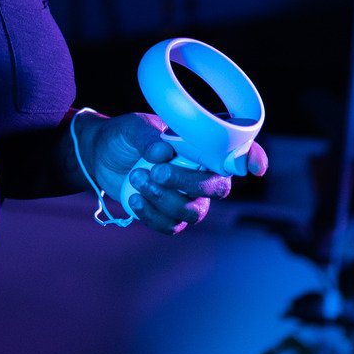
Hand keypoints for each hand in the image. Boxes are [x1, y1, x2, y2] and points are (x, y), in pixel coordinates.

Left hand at [83, 112, 268, 235]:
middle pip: (219, 189)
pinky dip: (151, 214)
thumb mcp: (133, 128)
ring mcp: (188, 197)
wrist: (100, 156)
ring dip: (164, 199)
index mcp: (203, 146)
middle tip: (156, 172)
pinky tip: (133, 198)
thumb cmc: (125, 136)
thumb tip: (162, 153)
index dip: (251, 160)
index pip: (238, 153)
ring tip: (136, 179)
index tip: (253, 168)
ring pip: (194, 211)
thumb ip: (148, 136)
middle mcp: (203, 173)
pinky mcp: (168, 215)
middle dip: (187, 183)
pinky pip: (171, 225)